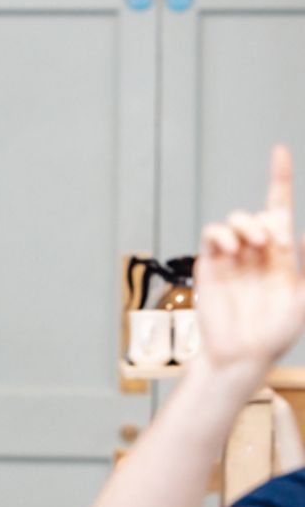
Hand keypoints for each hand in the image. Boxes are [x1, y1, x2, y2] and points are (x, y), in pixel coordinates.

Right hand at [196, 145, 304, 379]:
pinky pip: (213, 235)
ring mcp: (233, 258)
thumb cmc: (276, 332)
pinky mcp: (211, 265)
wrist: (242, 354)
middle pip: (258, 213)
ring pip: (235, 220)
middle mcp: (258, 252)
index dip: (279, 178)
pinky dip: (221, 235)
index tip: (279, 151)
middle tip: (269, 244)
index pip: (280, 208)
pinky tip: (232, 250)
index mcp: (284, 255)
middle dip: (263, 220)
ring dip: (244, 226)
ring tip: (250, 247)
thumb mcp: (303, 297)